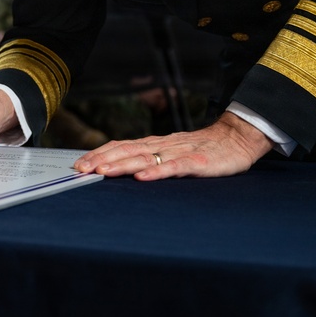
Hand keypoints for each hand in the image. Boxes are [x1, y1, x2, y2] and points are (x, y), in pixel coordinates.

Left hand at [73, 111, 274, 179]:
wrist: (237, 138)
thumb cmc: (202, 149)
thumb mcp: (171, 152)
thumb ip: (149, 158)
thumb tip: (119, 168)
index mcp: (154, 143)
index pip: (120, 146)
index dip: (99, 154)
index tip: (79, 164)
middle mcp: (162, 145)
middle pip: (127, 150)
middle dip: (102, 159)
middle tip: (81, 170)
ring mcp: (180, 152)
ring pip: (146, 157)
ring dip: (122, 164)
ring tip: (103, 171)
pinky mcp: (198, 163)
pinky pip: (175, 167)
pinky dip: (158, 172)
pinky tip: (143, 178)